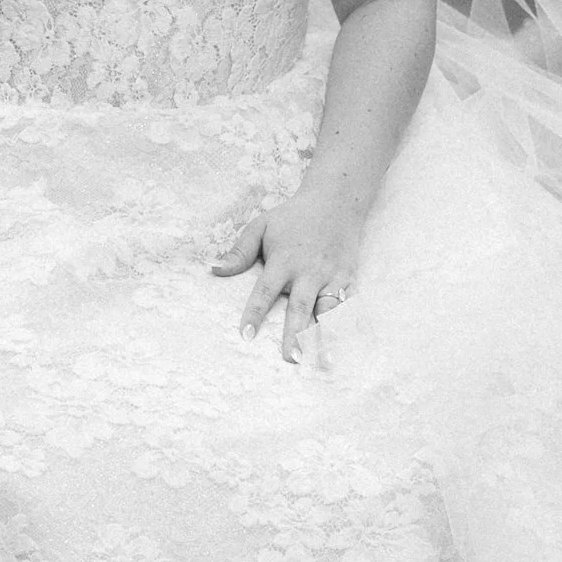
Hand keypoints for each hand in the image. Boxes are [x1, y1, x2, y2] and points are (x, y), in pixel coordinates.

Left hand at [212, 182, 360, 364]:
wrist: (336, 201)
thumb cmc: (293, 217)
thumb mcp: (261, 226)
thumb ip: (239, 251)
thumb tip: (214, 270)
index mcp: (284, 260)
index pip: (265, 291)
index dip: (255, 314)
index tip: (247, 335)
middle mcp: (308, 271)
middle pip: (299, 307)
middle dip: (295, 334)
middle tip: (290, 358)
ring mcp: (331, 276)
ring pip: (327, 311)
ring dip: (324, 336)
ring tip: (322, 361)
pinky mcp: (347, 278)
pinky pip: (345, 306)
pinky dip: (343, 326)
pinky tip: (340, 344)